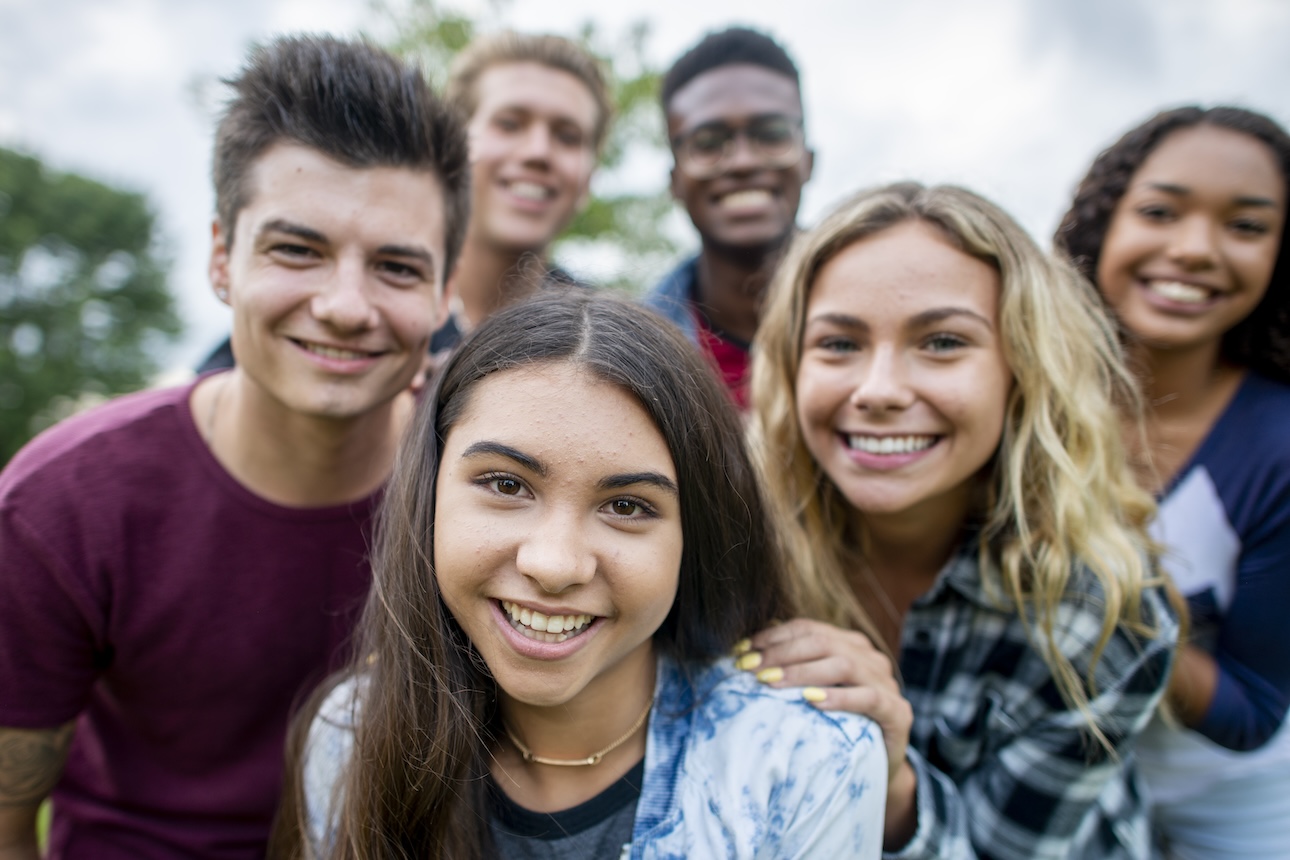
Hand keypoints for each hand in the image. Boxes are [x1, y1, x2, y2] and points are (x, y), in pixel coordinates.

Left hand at [742, 618, 911, 783]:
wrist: (878, 767)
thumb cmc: (838, 726)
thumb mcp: (813, 692)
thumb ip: (791, 670)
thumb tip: (745, 652)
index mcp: (850, 644)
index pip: (808, 629)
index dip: (773, 636)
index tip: (742, 650)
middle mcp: (869, 657)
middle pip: (822, 642)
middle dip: (781, 653)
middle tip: (750, 668)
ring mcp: (886, 682)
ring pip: (842, 665)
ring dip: (802, 672)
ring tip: (771, 682)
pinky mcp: (896, 711)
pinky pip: (867, 697)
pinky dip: (839, 698)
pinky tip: (812, 701)